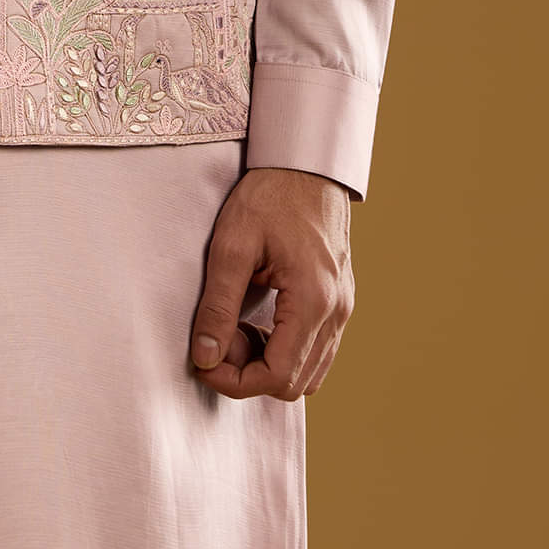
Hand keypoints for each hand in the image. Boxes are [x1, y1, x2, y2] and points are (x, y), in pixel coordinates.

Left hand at [189, 166, 354, 399]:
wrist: (306, 165)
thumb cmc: (269, 197)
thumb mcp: (231, 245)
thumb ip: (217, 305)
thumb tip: (205, 357)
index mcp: (313, 301)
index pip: (278, 377)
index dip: (236, 382)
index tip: (205, 362)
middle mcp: (336, 312)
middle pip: (294, 383)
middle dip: (249, 373)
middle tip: (218, 336)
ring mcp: (343, 308)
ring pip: (308, 372)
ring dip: (267, 363)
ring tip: (236, 325)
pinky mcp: (340, 301)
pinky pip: (317, 349)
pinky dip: (285, 349)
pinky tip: (259, 320)